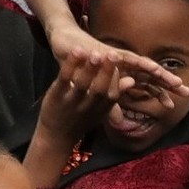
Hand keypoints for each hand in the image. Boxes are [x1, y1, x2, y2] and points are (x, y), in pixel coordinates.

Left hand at [25, 49, 125, 188]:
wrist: (56, 137)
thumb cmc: (81, 120)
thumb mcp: (101, 110)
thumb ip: (115, 93)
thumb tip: (132, 81)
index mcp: (100, 109)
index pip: (112, 94)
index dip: (116, 79)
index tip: (120, 62)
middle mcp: (88, 107)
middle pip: (100, 90)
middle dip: (107, 72)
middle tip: (113, 54)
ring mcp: (71, 102)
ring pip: (82, 84)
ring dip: (90, 68)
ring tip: (95, 53)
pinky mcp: (56, 96)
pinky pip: (64, 79)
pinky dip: (70, 65)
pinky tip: (76, 51)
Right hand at [46, 18, 188, 108]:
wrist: (68, 50)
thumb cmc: (85, 70)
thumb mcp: (100, 94)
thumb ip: (113, 107)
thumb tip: (122, 124)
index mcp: (127, 76)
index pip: (147, 87)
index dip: (160, 96)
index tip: (172, 106)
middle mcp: (129, 67)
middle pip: (153, 76)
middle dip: (170, 84)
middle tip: (187, 92)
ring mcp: (123, 59)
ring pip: (147, 67)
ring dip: (161, 74)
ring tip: (175, 81)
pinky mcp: (115, 53)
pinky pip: (130, 58)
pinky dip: (141, 62)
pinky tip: (153, 67)